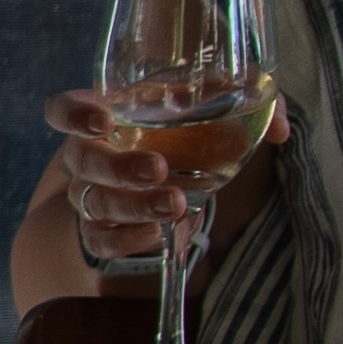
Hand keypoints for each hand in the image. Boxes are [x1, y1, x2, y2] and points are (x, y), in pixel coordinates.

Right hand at [38, 79, 277, 272]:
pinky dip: (126, 240)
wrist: (167, 179)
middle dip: (119, 166)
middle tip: (159, 168)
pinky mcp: (102, 230)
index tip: (102, 120)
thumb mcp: (212, 108)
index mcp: (104, 115)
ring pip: (94, 201)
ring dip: (134, 204)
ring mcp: (91, 194)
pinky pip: (101, 240)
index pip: (63, 109)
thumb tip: (279, 128)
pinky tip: (155, 235)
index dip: (73, 114)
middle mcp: (88, 154)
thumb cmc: (184, 132)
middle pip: (82, 159)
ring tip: (177, 205)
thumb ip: (246, 103)